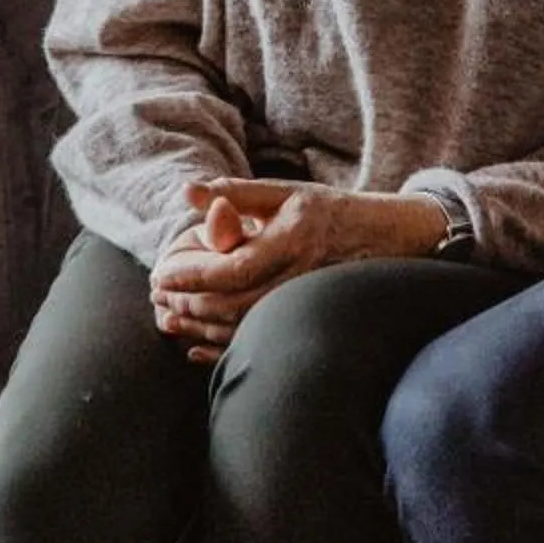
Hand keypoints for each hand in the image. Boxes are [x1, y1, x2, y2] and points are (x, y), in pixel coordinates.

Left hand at [150, 178, 450, 361]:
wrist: (386, 240)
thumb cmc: (329, 211)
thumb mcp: (286, 193)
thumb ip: (236, 193)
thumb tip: (188, 192)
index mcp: (291, 240)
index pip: (231, 268)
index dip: (191, 274)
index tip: (160, 273)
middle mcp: (298, 277)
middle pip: (229, 303)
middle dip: (186, 303)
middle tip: (157, 295)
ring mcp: (301, 304)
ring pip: (239, 328)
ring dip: (196, 327)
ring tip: (166, 317)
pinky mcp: (301, 322)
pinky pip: (255, 343)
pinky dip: (218, 349)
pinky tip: (193, 347)